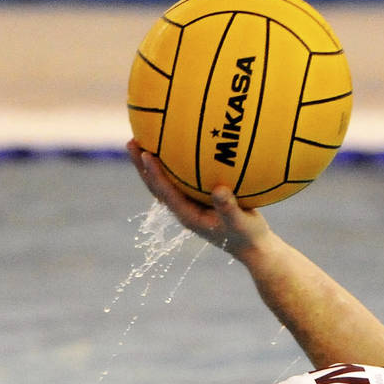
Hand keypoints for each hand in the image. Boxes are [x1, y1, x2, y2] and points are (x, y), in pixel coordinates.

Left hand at [127, 139, 274, 259]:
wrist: (252, 245)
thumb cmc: (246, 235)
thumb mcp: (240, 223)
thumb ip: (229, 208)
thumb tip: (219, 190)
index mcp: (188, 216)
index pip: (166, 193)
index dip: (154, 174)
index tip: (145, 154)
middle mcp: (183, 208)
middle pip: (156, 186)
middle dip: (142, 165)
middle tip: (131, 141)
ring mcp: (189, 203)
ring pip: (164, 181)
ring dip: (151, 163)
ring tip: (143, 138)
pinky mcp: (197, 198)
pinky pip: (180, 177)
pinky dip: (173, 162)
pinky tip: (175, 143)